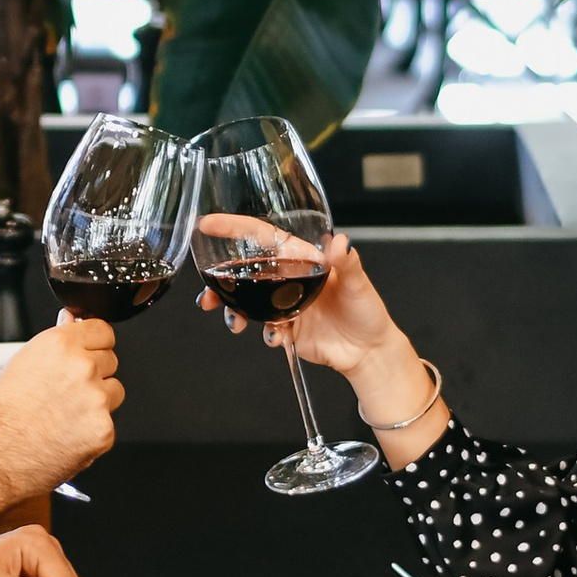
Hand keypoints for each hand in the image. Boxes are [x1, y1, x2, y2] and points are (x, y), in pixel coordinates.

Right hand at [0, 315, 121, 498]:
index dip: (93, 343)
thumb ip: (56, 346)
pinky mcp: (103, 430)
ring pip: (114, 392)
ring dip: (97, 402)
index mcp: (59, 345)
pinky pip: (108, 425)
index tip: (88, 351)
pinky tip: (66, 436)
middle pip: (110, 360)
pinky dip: (92, 432)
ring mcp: (95, 399)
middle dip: (94, 373)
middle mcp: (81, 367)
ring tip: (64, 416)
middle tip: (64, 394)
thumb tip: (72, 323)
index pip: (102, 330)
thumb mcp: (22, 365)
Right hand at [195, 225, 424, 412]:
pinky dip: (265, 333)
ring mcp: (283, 305)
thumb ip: (347, 264)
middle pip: (245, 273)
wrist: (368, 351)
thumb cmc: (367, 311)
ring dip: (234, 311)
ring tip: (235, 323)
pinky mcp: (286, 328)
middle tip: (207, 296)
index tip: (209, 224)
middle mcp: (287, 280)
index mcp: (301, 259)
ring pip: (247, 302)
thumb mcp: (359, 284)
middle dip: (221, 283)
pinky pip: (264, 328)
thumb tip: (341, 243)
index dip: (235, 228)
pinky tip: (275, 337)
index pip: (262, 237)